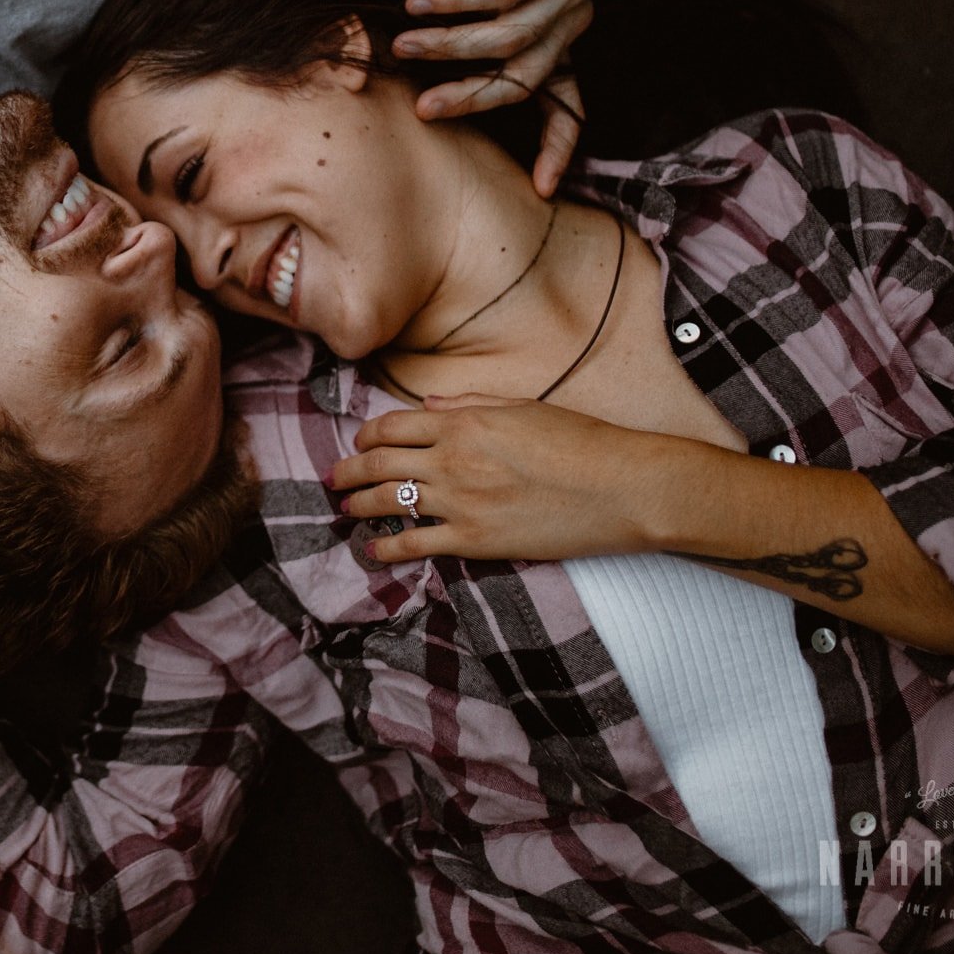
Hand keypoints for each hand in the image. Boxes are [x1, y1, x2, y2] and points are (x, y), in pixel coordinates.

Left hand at [329, 393, 672, 564]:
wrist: (620, 487)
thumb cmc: (581, 442)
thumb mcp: (523, 407)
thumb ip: (469, 404)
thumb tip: (427, 406)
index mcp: (464, 421)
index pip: (394, 426)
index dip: (367, 435)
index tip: (359, 442)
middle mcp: (452, 458)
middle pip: (380, 462)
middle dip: (349, 470)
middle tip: (334, 478)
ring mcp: (460, 501)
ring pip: (389, 502)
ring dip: (359, 505)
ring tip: (345, 509)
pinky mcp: (474, 540)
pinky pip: (415, 545)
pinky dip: (387, 548)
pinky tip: (373, 550)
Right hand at [406, 0, 592, 197]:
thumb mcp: (454, 8)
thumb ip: (451, 49)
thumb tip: (408, 101)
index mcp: (554, 39)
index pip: (564, 103)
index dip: (556, 145)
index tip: (540, 188)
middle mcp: (572, 17)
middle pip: (525, 76)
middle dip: (473, 97)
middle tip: (424, 109)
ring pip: (511, 36)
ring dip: (451, 45)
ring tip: (404, 44)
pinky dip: (459, 0)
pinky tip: (420, 1)